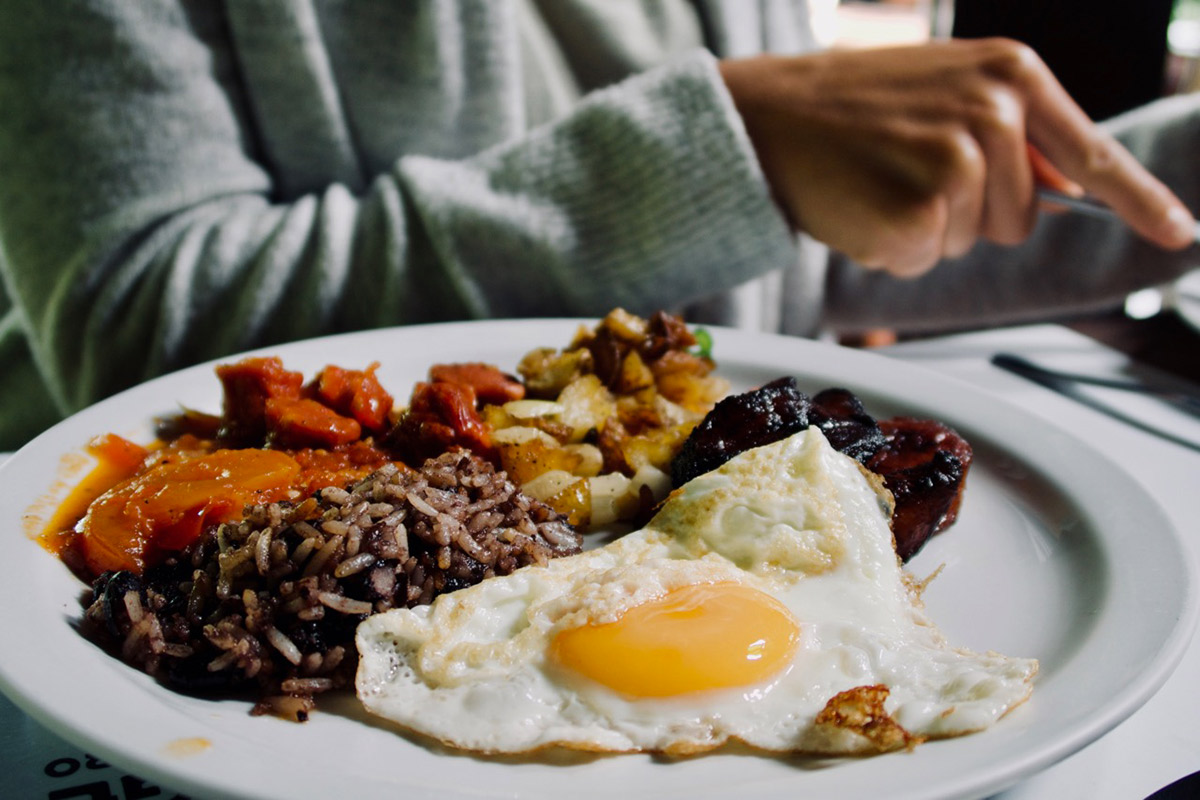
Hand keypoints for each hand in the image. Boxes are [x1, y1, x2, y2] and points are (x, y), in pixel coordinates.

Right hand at [719, 38, 1195, 276]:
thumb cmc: (852, 106)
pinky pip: (921, 260)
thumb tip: (1071, 192)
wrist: (767, 114)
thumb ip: (1015, 135)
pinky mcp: (918, 210)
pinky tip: (860, 204)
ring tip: (878, 181)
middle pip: (1020, 219)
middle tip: (905, 171)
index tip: (1179, 235)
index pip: (1091, 153)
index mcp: (1011, 74)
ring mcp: (959, 161)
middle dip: (967, 213)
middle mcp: (995, 112)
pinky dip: (887, 247)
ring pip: (969, 242)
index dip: (1140, 201)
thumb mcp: (946, 90)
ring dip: (923, 229)